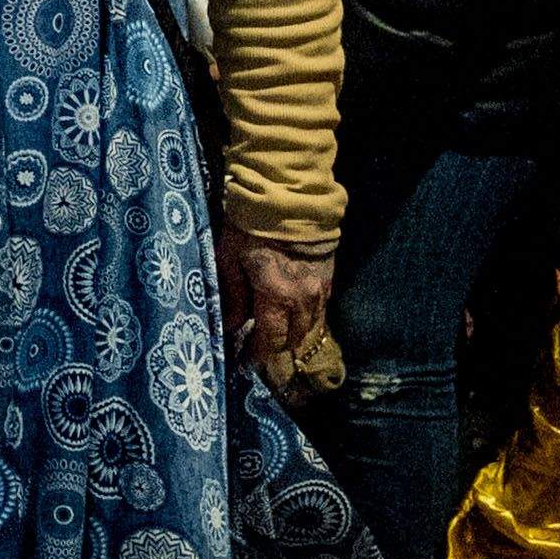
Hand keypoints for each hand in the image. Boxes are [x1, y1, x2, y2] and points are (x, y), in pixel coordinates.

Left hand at [220, 224, 335, 371]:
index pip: (271, 341)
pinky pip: (320, 309)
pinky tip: (293, 316)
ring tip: (277, 339)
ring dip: (294, 335)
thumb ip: (232, 297)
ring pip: (311, 326)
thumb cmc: (250, 227)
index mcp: (278, 296)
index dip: (257, 355)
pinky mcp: (329, 277)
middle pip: (294, 338)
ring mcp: (321, 288)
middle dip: (277, 349)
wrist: (288, 196)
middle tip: (258, 351)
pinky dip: (307, 317)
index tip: (245, 362)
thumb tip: (230, 327)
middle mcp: (304, 299)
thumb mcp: (230, 260)